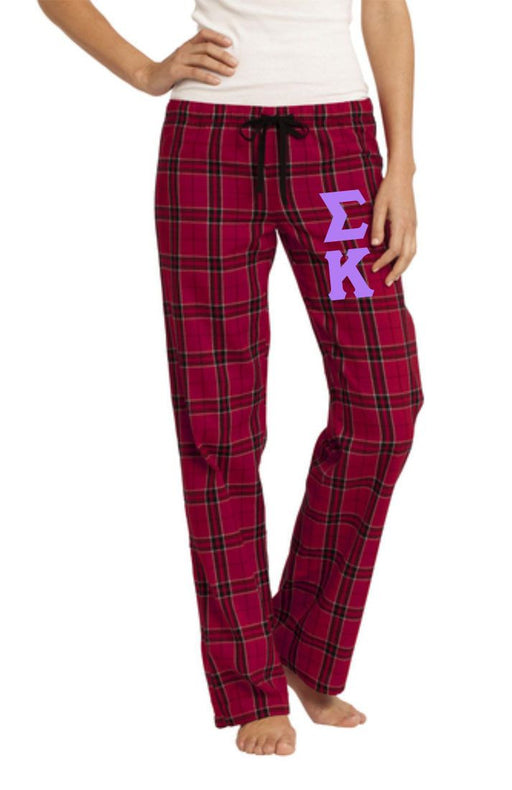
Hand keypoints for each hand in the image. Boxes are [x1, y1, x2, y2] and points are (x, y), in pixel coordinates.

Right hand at [135, 27, 237, 95]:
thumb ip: (197, 60)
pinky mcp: (175, 71)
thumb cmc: (171, 73)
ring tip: (231, 73)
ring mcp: (179, 60)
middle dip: (223, 55)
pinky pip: (194, 72)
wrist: (149, 78)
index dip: (217, 37)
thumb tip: (218, 63)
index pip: (204, 35)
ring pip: (203, 59)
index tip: (230, 43)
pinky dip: (207, 76)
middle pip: (207, 47)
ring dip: (219, 66)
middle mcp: (184, 50)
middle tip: (236, 64)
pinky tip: (216, 81)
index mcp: (188, 46)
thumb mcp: (185, 62)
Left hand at [370, 165, 416, 286]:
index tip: (374, 268)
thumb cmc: (388, 190)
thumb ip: (377, 226)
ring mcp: (413, 226)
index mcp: (401, 224)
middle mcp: (410, 227)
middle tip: (387, 282)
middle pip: (407, 256)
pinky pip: (413, 246)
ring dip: (404, 266)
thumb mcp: (378, 207)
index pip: (394, 250)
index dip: (384, 261)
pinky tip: (400, 261)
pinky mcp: (413, 225)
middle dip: (397, 271)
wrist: (402, 177)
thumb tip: (375, 245)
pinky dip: (408, 257)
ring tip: (394, 276)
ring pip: (413, 252)